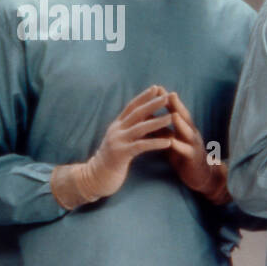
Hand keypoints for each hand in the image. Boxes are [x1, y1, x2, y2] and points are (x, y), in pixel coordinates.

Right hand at [51, 86, 175, 208]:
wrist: (95, 178)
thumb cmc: (112, 160)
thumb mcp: (119, 140)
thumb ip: (129, 129)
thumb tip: (143, 117)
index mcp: (116, 125)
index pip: (131, 106)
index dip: (143, 96)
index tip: (156, 87)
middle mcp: (116, 130)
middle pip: (136, 113)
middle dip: (152, 104)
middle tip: (166, 96)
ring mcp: (117, 142)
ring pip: (140, 128)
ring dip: (157, 122)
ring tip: (172, 117)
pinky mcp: (121, 155)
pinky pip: (141, 147)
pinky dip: (156, 143)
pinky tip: (169, 142)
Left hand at [164, 91, 229, 202]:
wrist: (201, 176)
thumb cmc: (183, 156)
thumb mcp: (172, 140)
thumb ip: (161, 129)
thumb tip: (146, 116)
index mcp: (185, 128)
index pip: (176, 110)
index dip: (168, 100)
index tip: (157, 87)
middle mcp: (191, 133)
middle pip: (184, 117)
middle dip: (177, 105)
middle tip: (169, 93)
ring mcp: (194, 145)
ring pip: (187, 132)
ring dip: (180, 123)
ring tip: (172, 114)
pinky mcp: (193, 158)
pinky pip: (186, 150)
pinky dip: (179, 145)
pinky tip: (172, 142)